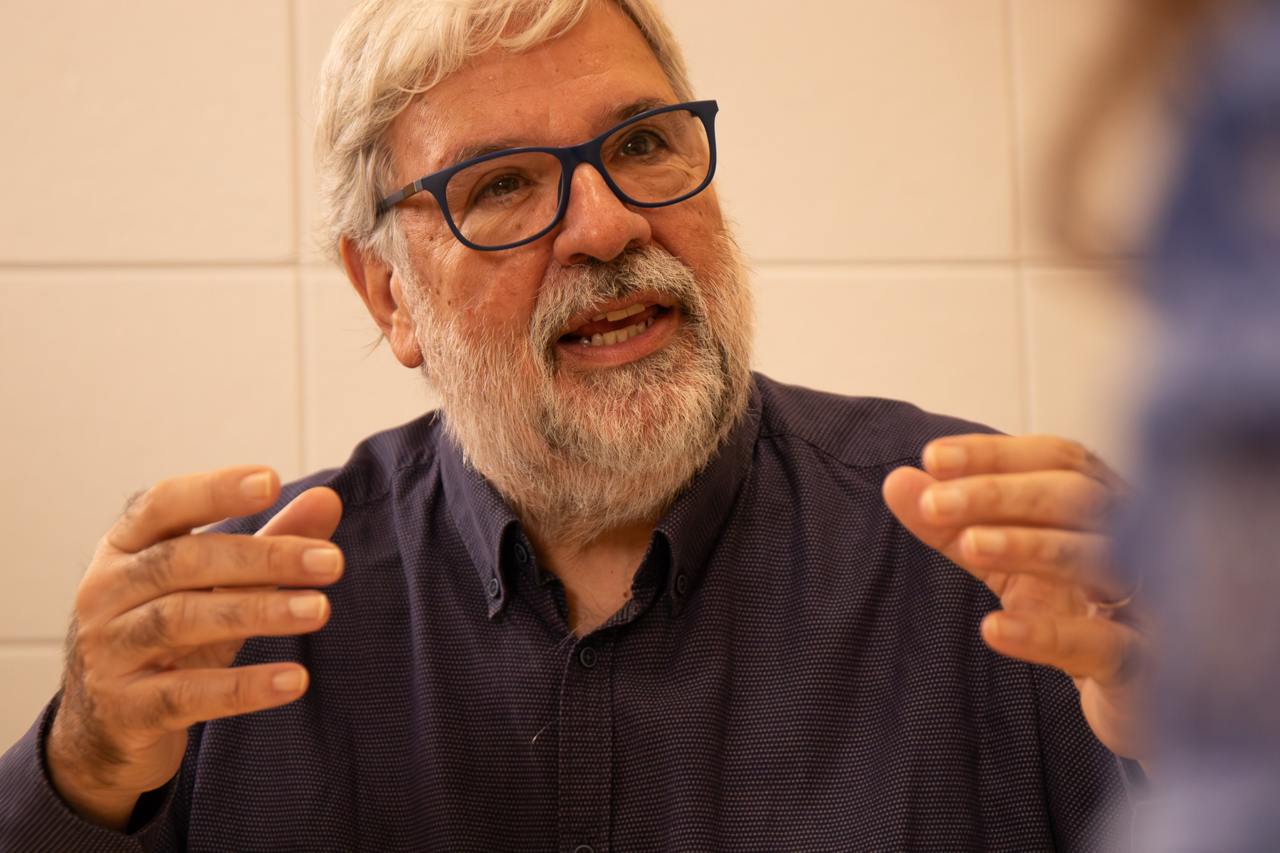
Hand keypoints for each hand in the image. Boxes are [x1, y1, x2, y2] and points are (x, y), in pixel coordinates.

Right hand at [46, 467, 343, 828]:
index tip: (273, 482)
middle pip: (183, 562)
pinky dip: (243, 686)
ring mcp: (108, 651)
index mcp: (125, 548)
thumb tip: (328, 499)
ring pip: (182, 620)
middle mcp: (105, 592)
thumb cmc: (171, 637)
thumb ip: (270, 541)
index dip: (215, 490)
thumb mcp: (217, 587)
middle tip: (332, 562)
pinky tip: (294, 680)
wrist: (108, 729)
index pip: (163, 505)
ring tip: (320, 610)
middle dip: (264, 557)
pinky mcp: (124, 709)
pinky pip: (186, 694)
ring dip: (259, 611)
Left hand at [882, 435, 1146, 758]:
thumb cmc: (1076, 613)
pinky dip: (1046, 634)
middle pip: (1077, 495)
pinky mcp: (1145, 665)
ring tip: (967, 545)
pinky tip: (995, 628)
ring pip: (1097, 557)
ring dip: (1026, 545)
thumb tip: (898, 482)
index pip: (1058, 459)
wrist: (1137, 699)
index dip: (996, 454)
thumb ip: (954, 525)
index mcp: (1106, 507)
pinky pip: (1103, 644)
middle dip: (1000, 493)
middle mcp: (1137, 541)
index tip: (932, 458)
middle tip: (934, 502)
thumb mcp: (1008, 563)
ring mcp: (1150, 602)